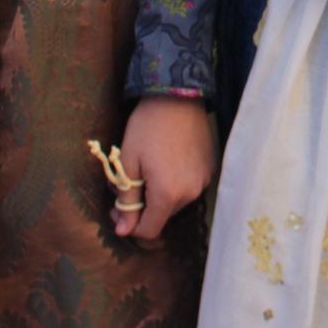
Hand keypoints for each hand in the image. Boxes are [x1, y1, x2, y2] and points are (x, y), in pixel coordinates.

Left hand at [111, 96, 215, 242]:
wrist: (177, 96)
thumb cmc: (147, 127)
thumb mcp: (128, 163)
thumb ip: (126, 200)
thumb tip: (122, 231)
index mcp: (167, 194)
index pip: (148, 230)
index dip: (129, 224)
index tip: (117, 207)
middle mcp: (190, 193)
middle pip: (162, 216)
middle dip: (143, 206)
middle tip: (129, 183)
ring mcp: (203, 181)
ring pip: (175, 202)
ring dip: (160, 194)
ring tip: (149, 169)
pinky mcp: (210, 170)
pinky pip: (189, 188)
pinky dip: (176, 182)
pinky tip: (167, 161)